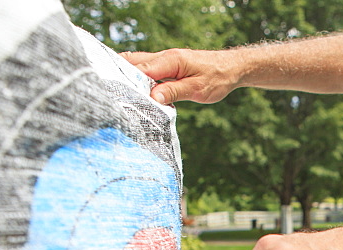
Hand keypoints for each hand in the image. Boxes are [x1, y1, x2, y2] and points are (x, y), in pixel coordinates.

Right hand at [121, 49, 237, 104]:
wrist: (231, 68)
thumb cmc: (217, 78)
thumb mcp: (197, 89)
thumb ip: (174, 92)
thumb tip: (152, 98)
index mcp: (170, 60)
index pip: (141, 69)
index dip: (127, 81)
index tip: (118, 94)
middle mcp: (164, 57)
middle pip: (133, 62)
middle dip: (121, 75)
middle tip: (111, 93)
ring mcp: (165, 61)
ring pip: (138, 65)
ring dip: (129, 77)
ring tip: (118, 94)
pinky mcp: (168, 67)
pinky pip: (147, 71)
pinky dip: (139, 79)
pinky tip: (134, 92)